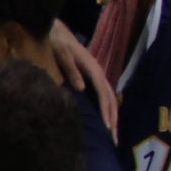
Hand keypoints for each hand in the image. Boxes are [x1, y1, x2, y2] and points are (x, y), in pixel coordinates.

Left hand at [49, 20, 115, 138]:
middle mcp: (98, 73)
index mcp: (93, 69)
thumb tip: (81, 89)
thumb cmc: (57, 41)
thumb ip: (70, 69)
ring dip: (112, 117)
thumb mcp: (61, 52)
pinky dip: (107, 109)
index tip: (107, 127)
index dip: (106, 111)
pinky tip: (107, 120)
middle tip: (114, 139)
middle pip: (110, 99)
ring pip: (109, 99)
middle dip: (113, 119)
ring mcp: (96, 76)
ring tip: (113, 135)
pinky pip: (103, 96)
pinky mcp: (92, 78)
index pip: (103, 94)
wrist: (56, 31)